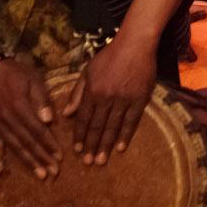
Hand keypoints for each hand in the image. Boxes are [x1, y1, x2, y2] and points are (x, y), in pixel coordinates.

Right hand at [0, 55, 61, 177]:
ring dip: (28, 162)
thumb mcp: (33, 80)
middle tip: (54, 173)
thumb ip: (40, 100)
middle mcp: (8, 120)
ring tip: (39, 175)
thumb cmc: (16, 73)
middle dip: (42, 158)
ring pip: (14, 147)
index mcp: (20, 107)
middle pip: (27, 143)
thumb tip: (49, 121)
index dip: (49, 144)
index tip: (60, 157)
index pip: (38, 131)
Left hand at [61, 36, 156, 164]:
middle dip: (92, 145)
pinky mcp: (140, 99)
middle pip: (97, 126)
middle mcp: (106, 97)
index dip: (80, 135)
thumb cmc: (110, 56)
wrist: (135, 44)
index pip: (84, 118)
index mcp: (92, 90)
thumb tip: (66, 114)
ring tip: (101, 160)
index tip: (77, 150)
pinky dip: (125, 135)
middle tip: (88, 163)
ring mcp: (124, 99)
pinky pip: (132, 121)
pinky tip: (120, 147)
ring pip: (113, 126)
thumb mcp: (88, 71)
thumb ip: (77, 93)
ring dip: (106, 145)